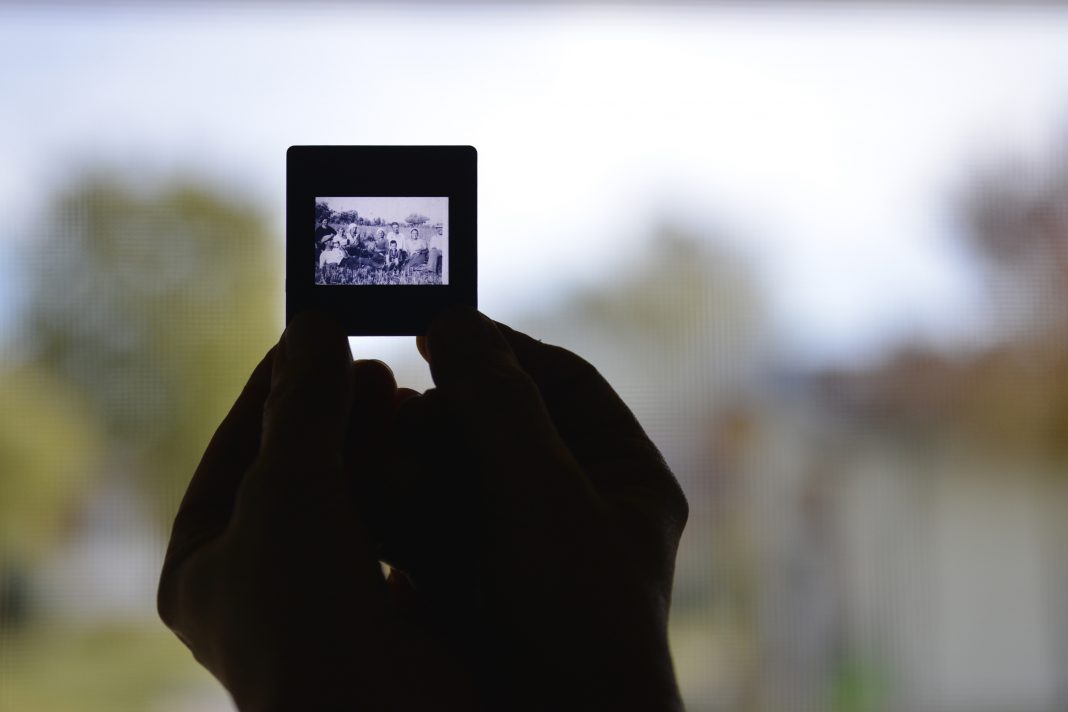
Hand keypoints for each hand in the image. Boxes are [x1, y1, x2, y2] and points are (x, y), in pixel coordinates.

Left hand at [157, 312, 472, 709]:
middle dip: (332, 412)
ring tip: (403, 395)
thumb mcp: (287, 489)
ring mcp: (322, 597)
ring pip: (346, 493)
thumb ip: (300, 404)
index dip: (273, 385)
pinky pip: (389, 524)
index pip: (234, 448)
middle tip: (374, 367)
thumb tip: (315, 323)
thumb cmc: (305, 613)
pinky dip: (406, 480)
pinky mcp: (382, 607)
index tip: (315, 334)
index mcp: (202, 564)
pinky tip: (429, 445)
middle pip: (294, 467)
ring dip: (373, 441)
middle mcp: (256, 581)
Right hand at [398, 309, 688, 710]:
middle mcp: (574, 507)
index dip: (502, 347)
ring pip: (451, 472)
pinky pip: (423, 522)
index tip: (436, 325)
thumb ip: (500, 406)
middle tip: (389, 389)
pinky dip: (389, 499)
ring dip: (406, 450)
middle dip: (440, 407)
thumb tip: (453, 319)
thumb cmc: (577, 621)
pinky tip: (354, 481)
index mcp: (624, 477)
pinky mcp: (467, 585)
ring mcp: (518, 548)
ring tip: (363, 433)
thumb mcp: (546, 497)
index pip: (565, 382)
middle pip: (499, 425)